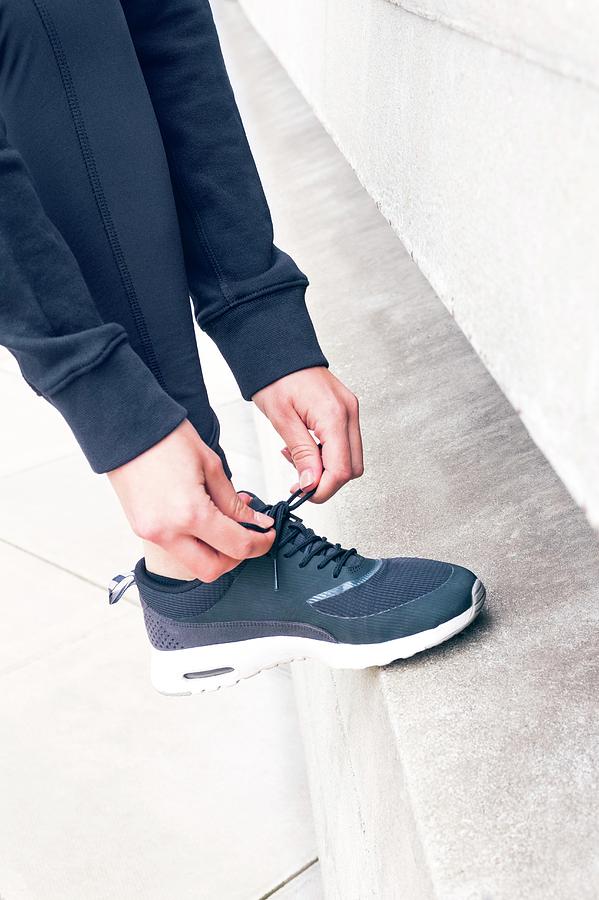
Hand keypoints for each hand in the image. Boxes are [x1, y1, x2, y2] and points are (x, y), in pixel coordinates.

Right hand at [108, 420, 273, 580]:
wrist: (126, 428)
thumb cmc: (166, 438)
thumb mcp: (212, 466)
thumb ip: (234, 502)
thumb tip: (255, 521)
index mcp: (190, 513)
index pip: (237, 546)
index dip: (260, 544)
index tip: (267, 535)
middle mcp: (168, 531)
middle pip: (213, 570)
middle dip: (236, 558)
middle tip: (248, 537)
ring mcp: (152, 533)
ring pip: (192, 564)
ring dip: (214, 553)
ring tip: (225, 526)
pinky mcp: (142, 529)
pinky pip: (176, 549)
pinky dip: (194, 542)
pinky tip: (203, 520)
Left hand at [253, 367, 362, 502]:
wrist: (278, 350)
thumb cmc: (276, 377)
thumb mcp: (282, 419)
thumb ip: (301, 453)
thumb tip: (312, 483)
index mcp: (334, 415)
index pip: (341, 469)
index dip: (323, 489)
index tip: (303, 493)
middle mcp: (348, 413)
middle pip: (352, 467)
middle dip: (327, 481)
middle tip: (299, 479)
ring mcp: (350, 411)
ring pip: (351, 457)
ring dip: (327, 468)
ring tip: (298, 458)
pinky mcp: (345, 411)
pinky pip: (345, 443)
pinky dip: (328, 453)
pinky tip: (306, 447)